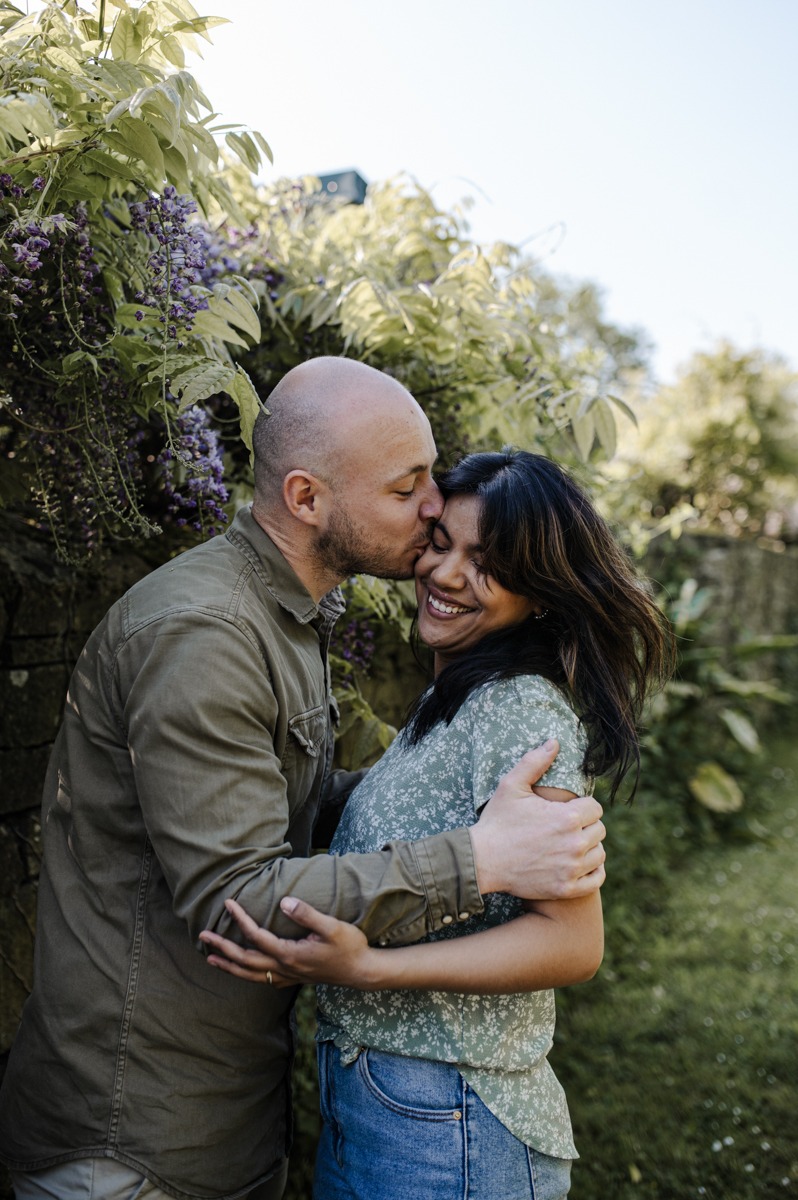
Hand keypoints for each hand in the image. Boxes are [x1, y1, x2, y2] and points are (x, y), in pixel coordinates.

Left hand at [199, 897, 377, 988]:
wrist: (363, 972)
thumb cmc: (350, 947)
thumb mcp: (332, 927)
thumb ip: (307, 914)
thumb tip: (284, 901)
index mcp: (289, 954)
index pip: (256, 936)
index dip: (240, 919)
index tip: (228, 903)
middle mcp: (285, 968)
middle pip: (244, 960)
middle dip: (221, 947)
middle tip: (202, 936)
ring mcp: (289, 976)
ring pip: (250, 974)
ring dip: (229, 965)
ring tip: (211, 958)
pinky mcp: (295, 978)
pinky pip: (264, 979)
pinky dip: (247, 975)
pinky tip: (244, 971)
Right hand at [470, 740, 605, 898]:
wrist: (481, 861)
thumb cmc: (497, 821)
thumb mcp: (511, 786)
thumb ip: (535, 762)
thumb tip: (554, 741)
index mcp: (567, 817)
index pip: (595, 808)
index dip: (583, 807)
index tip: (569, 811)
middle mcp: (574, 843)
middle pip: (599, 830)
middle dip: (586, 826)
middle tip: (567, 828)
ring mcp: (571, 869)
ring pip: (600, 854)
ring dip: (589, 849)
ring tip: (571, 845)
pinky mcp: (566, 888)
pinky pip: (596, 879)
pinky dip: (592, 872)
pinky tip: (578, 865)